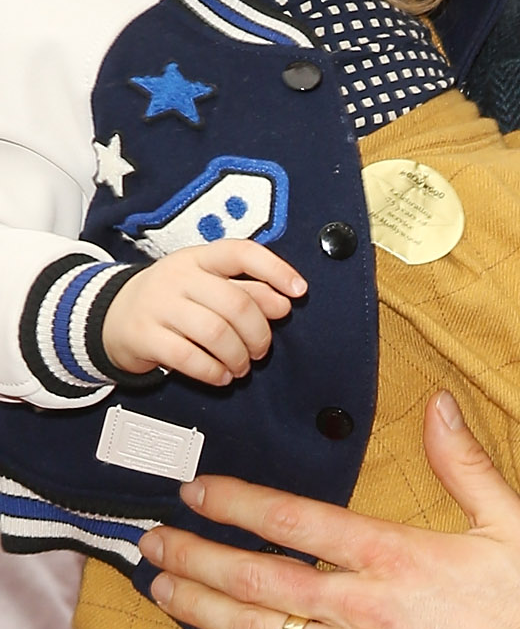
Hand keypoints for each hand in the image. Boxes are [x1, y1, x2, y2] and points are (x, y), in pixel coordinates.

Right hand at [102, 239, 306, 383]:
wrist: (111, 316)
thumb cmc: (171, 301)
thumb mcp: (206, 286)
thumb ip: (247, 290)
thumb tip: (283, 301)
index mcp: (198, 258)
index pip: (241, 253)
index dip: (275, 270)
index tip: (299, 292)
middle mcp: (178, 276)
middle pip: (236, 303)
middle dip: (258, 334)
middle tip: (260, 351)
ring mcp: (158, 304)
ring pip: (215, 333)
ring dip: (238, 357)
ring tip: (240, 367)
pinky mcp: (144, 334)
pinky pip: (189, 357)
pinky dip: (213, 371)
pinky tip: (220, 375)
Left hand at [141, 393, 519, 628]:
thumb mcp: (513, 526)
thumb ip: (467, 464)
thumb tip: (438, 404)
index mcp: (395, 556)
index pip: (294, 520)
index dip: (236, 502)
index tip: (199, 490)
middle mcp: (362, 609)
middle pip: (256, 577)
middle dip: (195, 555)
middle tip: (152, 539)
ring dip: (199, 607)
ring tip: (161, 587)